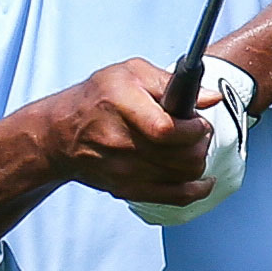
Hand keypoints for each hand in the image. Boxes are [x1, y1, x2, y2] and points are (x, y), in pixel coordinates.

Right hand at [36, 58, 218, 207]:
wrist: (61, 134)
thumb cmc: (98, 98)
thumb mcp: (130, 73)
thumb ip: (170, 82)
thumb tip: (211, 98)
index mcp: (122, 103)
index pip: (166, 129)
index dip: (192, 129)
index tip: (198, 121)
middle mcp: (121, 140)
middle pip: (180, 155)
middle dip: (201, 143)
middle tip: (200, 132)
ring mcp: (124, 169)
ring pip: (182, 175)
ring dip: (198, 161)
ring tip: (193, 147)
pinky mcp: (127, 189)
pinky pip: (174, 197)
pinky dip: (196, 189)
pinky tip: (203, 180)